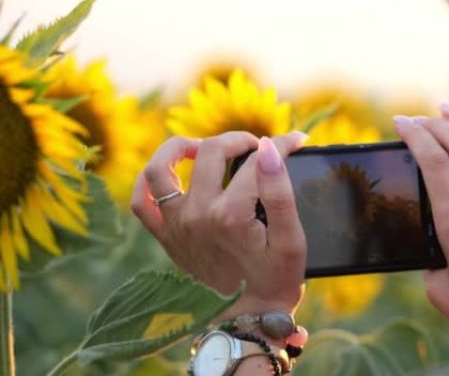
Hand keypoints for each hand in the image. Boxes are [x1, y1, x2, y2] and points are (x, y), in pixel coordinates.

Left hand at [131, 131, 308, 318]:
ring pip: (162, 168)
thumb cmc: (275, 280)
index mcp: (231, 214)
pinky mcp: (167, 237)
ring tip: (203, 146)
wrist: (247, 319)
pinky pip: (142, 202)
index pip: (256, 161)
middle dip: (238, 139)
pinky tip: (171, 173)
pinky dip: (148, 182)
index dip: (281, 146)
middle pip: (212, 152)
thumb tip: (268, 148)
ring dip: (180, 148)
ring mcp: (177, 225)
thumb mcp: (292, 239)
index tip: (297, 141)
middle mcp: (198, 214)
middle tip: (256, 146)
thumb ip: (281, 192)